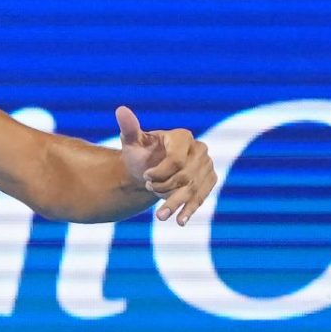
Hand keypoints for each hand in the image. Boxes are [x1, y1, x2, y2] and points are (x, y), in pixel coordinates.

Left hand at [116, 106, 217, 225]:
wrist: (148, 171)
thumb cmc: (139, 154)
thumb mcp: (132, 142)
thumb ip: (129, 128)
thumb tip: (121, 110)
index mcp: (182, 136)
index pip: (177, 159)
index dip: (160, 172)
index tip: (146, 178)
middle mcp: (199, 149)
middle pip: (186, 176)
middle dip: (166, 187)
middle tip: (149, 190)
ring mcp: (207, 165)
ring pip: (193, 189)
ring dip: (176, 203)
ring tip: (160, 217)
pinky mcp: (209, 180)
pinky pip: (201, 196)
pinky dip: (190, 209)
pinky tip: (179, 221)